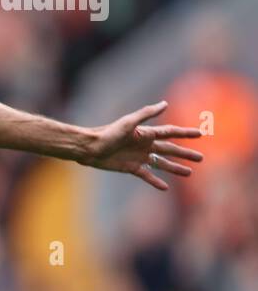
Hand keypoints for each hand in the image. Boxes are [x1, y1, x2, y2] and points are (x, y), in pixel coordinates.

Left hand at [82, 101, 203, 190]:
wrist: (89, 148)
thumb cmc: (107, 133)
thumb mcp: (128, 123)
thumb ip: (146, 114)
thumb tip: (165, 103)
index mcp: (146, 133)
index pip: (170, 132)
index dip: (185, 133)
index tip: (200, 133)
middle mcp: (144, 145)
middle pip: (170, 149)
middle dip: (185, 153)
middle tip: (201, 158)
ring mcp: (138, 157)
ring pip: (162, 163)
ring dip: (175, 168)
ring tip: (189, 173)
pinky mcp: (130, 168)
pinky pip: (147, 175)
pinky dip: (155, 181)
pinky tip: (165, 187)